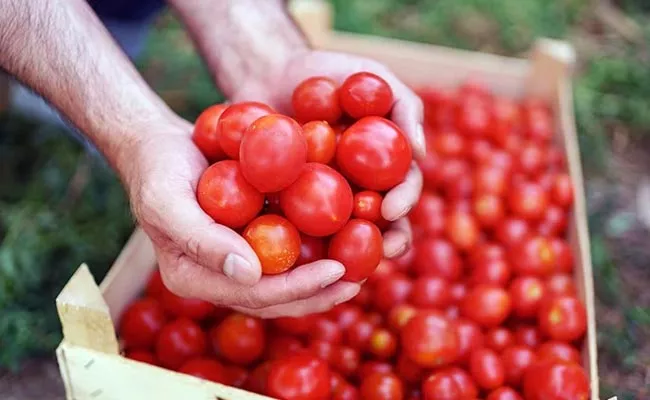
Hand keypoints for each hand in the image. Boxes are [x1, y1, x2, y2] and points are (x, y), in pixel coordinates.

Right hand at [125, 116, 359, 317]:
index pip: (252, 295)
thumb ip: (202, 240)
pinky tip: (346, 239)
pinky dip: (315, 248)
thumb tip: (251, 274)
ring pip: (285, 279)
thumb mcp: (168, 201)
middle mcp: (219, 276)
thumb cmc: (157, 170)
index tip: (336, 271)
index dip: (296, 288)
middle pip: (275, 297)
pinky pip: (286, 250)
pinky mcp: (250, 238)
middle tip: (358, 281)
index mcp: (196, 279)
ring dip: (322, 279)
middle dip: (318, 293)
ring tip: (362, 269)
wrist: (159, 145)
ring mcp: (237, 258)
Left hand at [231, 49, 425, 257]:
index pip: (402, 189)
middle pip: (380, 223)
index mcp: (384, 166)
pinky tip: (293, 257)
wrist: (271, 72)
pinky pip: (296, 228)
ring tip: (342, 266)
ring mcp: (325, 200)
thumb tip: (421, 150)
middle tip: (381, 250)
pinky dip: (299, 243)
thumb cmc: (329, 71)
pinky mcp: (289, 205)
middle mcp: (360, 188)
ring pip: (342, 236)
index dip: (403, 202)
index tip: (391, 208)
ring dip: (348, 254)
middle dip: (386, 241)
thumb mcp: (371, 76)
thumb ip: (403, 106)